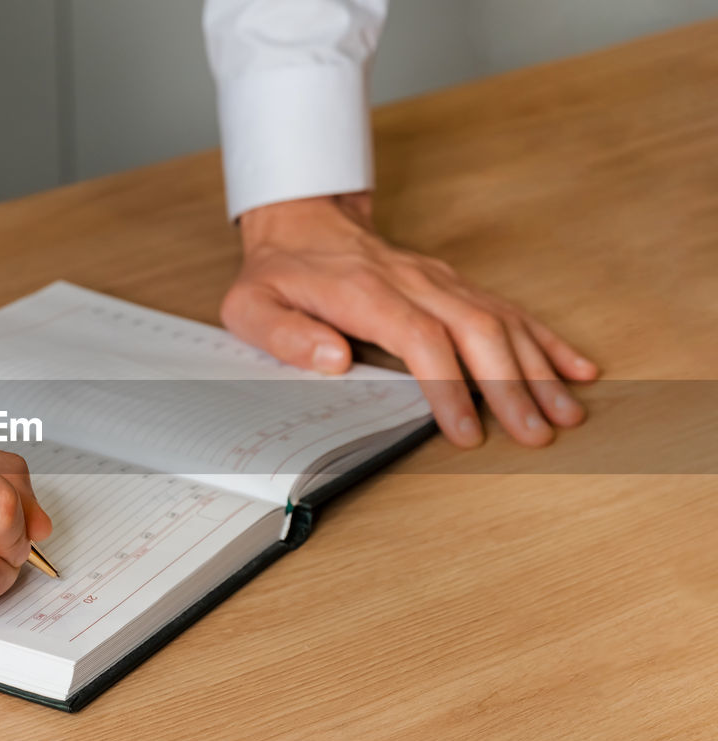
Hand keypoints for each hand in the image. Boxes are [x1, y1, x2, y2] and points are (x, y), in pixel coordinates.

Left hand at [221, 194, 598, 446]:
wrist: (301, 220)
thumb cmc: (277, 273)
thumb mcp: (251, 306)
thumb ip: (285, 335)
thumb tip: (333, 359)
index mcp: (364, 293)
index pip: (420, 339)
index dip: (448, 386)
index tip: (466, 430)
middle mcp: (412, 282)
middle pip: (476, 330)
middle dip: (511, 385)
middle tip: (534, 434)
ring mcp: (438, 280)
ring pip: (501, 319)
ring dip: (537, 368)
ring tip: (566, 413)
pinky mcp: (453, 283)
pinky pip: (507, 308)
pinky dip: (545, 340)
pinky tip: (575, 369)